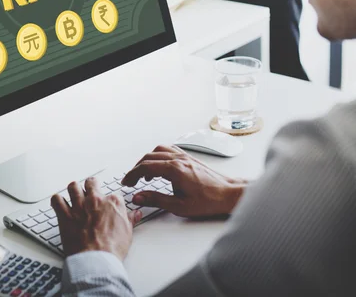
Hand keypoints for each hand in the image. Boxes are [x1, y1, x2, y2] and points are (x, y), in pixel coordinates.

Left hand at [51, 178, 141, 260]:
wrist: (96, 260)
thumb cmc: (112, 248)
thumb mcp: (128, 232)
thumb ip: (130, 219)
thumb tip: (135, 214)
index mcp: (112, 203)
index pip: (112, 194)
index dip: (110, 200)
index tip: (108, 205)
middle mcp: (95, 200)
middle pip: (91, 183)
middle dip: (90, 185)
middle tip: (90, 188)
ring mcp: (79, 206)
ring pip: (73, 187)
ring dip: (73, 189)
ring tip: (74, 193)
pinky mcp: (65, 215)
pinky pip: (57, 200)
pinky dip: (57, 201)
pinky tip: (59, 203)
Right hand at [122, 145, 247, 217]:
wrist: (228, 194)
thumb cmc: (208, 201)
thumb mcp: (178, 206)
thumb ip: (155, 199)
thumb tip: (138, 197)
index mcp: (174, 169)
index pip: (146, 167)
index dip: (132, 174)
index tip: (127, 182)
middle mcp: (178, 159)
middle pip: (149, 157)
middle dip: (136, 168)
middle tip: (131, 180)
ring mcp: (184, 156)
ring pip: (158, 151)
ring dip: (147, 160)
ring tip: (144, 174)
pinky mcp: (189, 158)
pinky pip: (169, 150)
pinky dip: (158, 156)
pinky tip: (159, 166)